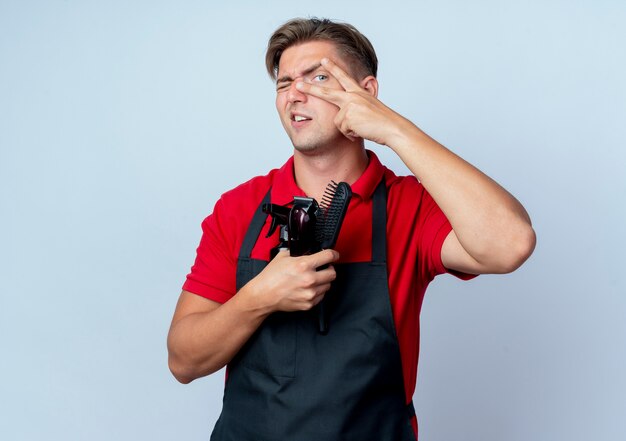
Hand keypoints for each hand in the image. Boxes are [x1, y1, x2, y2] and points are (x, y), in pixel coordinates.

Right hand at [243, 249, 338, 312]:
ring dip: (323, 281)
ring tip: (314, 279)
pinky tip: (309, 288)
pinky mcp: (308, 304)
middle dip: (329, 269)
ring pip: (328, 285)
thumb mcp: (283, 256)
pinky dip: (318, 292)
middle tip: (324, 268)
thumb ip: (298, 252)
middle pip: (333, 273)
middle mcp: (309, 279)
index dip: (334, 254)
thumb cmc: (270, 277)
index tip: (334, 255)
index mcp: (303, 265)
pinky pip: (321, 296)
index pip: (329, 256)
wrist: (263, 295)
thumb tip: (308, 250)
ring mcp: (310, 293)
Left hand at [295, 58, 413, 145]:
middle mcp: (353, 96)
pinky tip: (361, 131)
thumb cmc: (382, 122)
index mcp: (359, 92)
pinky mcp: (349, 116)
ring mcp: (350, 105)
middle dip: (310, 89)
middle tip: (298, 84)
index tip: (323, 60)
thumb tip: (343, 118)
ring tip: (362, 127)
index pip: (344, 78)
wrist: (392, 127)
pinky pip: (342, 129)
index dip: (333, 68)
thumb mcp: (368, 111)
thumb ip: (354, 109)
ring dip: (348, 129)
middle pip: (327, 93)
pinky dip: (351, 134)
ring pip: (337, 121)